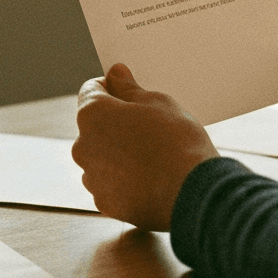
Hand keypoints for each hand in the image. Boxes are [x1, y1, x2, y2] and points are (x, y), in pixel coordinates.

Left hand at [73, 64, 219, 230]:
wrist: (193, 193)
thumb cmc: (177, 142)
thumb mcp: (157, 102)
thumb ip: (129, 89)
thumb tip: (115, 75)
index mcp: (92, 115)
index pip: (91, 91)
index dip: (112, 87)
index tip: (130, 92)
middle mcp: (83, 147)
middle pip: (95, 126)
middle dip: (116, 123)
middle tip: (148, 126)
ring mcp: (92, 178)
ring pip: (101, 157)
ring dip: (118, 153)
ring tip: (151, 155)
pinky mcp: (106, 203)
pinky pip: (110, 184)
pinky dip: (124, 179)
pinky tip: (149, 177)